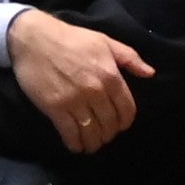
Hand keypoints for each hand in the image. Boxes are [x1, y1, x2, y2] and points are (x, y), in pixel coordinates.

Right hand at [9, 9, 153, 155]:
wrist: (34, 38)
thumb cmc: (71, 39)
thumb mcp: (105, 41)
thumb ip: (130, 58)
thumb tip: (150, 73)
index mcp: (110, 76)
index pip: (127, 110)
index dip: (125, 122)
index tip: (119, 126)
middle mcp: (95, 91)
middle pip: (109, 124)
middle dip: (108, 133)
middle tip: (103, 135)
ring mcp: (74, 101)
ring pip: (91, 132)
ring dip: (94, 142)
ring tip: (91, 144)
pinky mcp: (55, 108)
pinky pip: (70, 133)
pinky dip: (75, 144)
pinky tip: (76, 145)